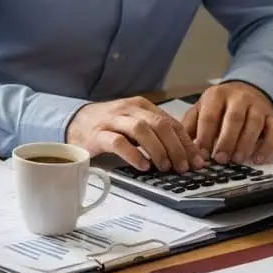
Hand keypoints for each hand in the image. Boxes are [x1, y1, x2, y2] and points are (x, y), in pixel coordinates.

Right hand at [66, 96, 205, 171]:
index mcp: (141, 105)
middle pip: (159, 124)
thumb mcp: (134, 123)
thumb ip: (156, 133)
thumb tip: (186, 154)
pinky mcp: (97, 135)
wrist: (75, 123)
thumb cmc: (109, 126)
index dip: (186, 142)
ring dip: (157, 150)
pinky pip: (118, 143)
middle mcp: (128, 110)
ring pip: (141, 130)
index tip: (197, 161)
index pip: (170, 122)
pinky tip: (143, 166)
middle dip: (176, 147)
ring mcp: (112, 121)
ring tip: (164, 167)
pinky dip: (134, 155)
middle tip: (183, 167)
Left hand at [183, 81, 272, 165]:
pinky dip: (267, 146)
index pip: (210, 116)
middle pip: (234, 119)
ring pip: (254, 124)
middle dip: (226, 141)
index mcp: (217, 95)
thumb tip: (182, 144)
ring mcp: (258, 106)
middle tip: (220, 159)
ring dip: (245, 144)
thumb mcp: (202, 108)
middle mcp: (239, 98)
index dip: (206, 136)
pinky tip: (258, 159)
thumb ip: (191, 124)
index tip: (202, 154)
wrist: (247, 90)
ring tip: (237, 160)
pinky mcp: (272, 116)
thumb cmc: (220, 104)